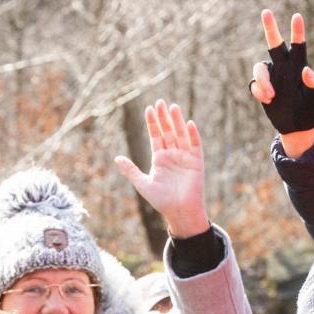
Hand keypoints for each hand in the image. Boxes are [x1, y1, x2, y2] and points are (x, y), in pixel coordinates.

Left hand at [115, 100, 208, 238]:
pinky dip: (192, 135)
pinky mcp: (197, 162)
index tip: (149, 108)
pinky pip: (195, 145)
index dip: (153, 122)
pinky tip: (189, 123)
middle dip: (164, 117)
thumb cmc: (161, 200)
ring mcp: (185, 157)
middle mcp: (172, 154)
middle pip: (168, 131)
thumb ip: (131, 170)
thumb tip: (116, 158)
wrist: (179, 211)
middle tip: (160, 102)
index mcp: (159, 158)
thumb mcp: (143, 184)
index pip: (156, 135)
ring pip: (181, 134)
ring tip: (173, 107)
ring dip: (177, 121)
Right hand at [251, 9, 313, 150]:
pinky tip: (268, 100)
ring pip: (259, 68)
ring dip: (263, 81)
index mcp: (298, 65)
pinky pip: (254, 84)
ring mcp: (271, 77)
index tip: (297, 16)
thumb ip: (313, 82)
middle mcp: (283, 67)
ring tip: (271, 95)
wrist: (298, 126)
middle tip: (266, 12)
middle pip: (274, 43)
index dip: (297, 31)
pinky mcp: (261, 88)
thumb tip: (306, 70)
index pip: (298, 44)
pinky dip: (259, 91)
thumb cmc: (310, 107)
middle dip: (270, 28)